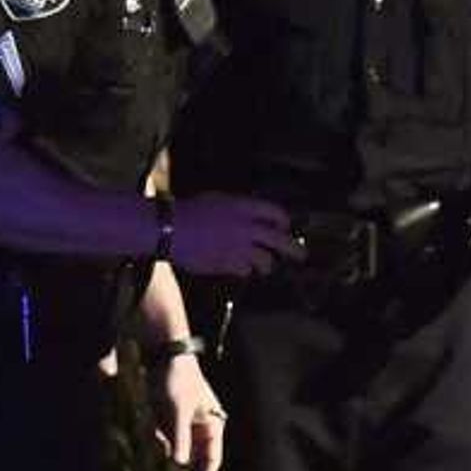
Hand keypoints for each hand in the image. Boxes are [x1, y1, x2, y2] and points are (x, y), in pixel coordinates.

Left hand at [151, 351, 230, 470]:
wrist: (155, 349)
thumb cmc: (175, 378)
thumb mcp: (177, 410)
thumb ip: (178, 439)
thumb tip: (177, 468)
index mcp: (211, 425)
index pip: (212, 460)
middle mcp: (195, 427)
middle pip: (191, 459)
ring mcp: (176, 424)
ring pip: (172, 453)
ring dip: (163, 464)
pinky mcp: (156, 420)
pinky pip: (155, 443)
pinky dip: (150, 452)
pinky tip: (140, 462)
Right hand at [168, 193, 295, 276]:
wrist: (168, 228)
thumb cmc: (188, 212)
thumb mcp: (217, 200)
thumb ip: (239, 209)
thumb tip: (254, 216)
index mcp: (243, 207)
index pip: (276, 213)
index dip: (283, 221)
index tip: (284, 227)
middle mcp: (246, 227)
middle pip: (281, 239)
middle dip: (295, 249)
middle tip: (302, 255)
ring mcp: (239, 247)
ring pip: (267, 260)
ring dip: (267, 265)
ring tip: (265, 267)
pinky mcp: (228, 263)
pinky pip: (245, 270)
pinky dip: (244, 270)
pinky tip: (238, 268)